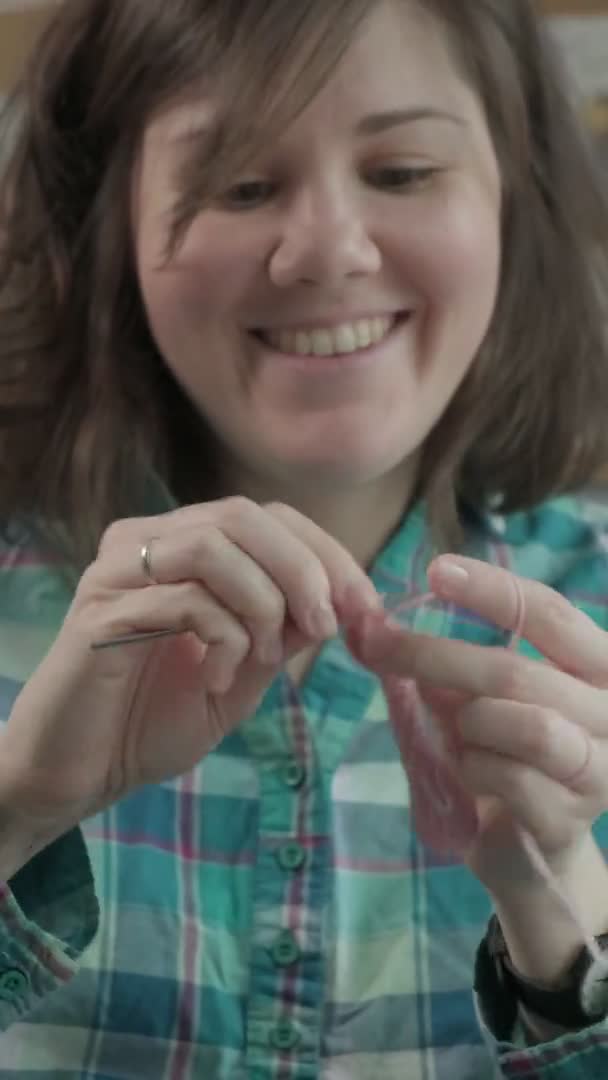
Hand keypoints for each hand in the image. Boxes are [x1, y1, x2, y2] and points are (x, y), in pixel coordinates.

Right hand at [0, 498, 378, 835]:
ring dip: (262, 604)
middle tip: (324, 629)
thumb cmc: (150, 722)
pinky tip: (217, 679)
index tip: (365, 607)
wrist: (77, 776)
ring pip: (215, 546)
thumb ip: (281, 631)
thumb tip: (339, 600)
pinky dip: (224, 639)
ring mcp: (117, 573)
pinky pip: (185, 599)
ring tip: (264, 660)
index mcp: (179, 546)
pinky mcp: (101, 614)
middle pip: (244, 515)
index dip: (326, 553)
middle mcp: (143, 542)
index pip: (267, 516)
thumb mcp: (241, 672)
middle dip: (303, 571)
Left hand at [348, 555, 607, 891]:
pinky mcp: (569, 819)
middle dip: (435, 655)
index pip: (550, 613)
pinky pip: (507, 776)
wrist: (527, 852)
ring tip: (456, 735)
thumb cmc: (502, 757)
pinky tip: (467, 774)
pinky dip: (471, 767)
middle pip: (516, 670)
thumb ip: (443, 666)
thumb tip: (373, 626)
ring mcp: (598, 769)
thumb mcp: (474, 699)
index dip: (492, 589)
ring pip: (522, 724)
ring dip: (466, 724)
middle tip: (379, 644)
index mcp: (597, 668)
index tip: (436, 571)